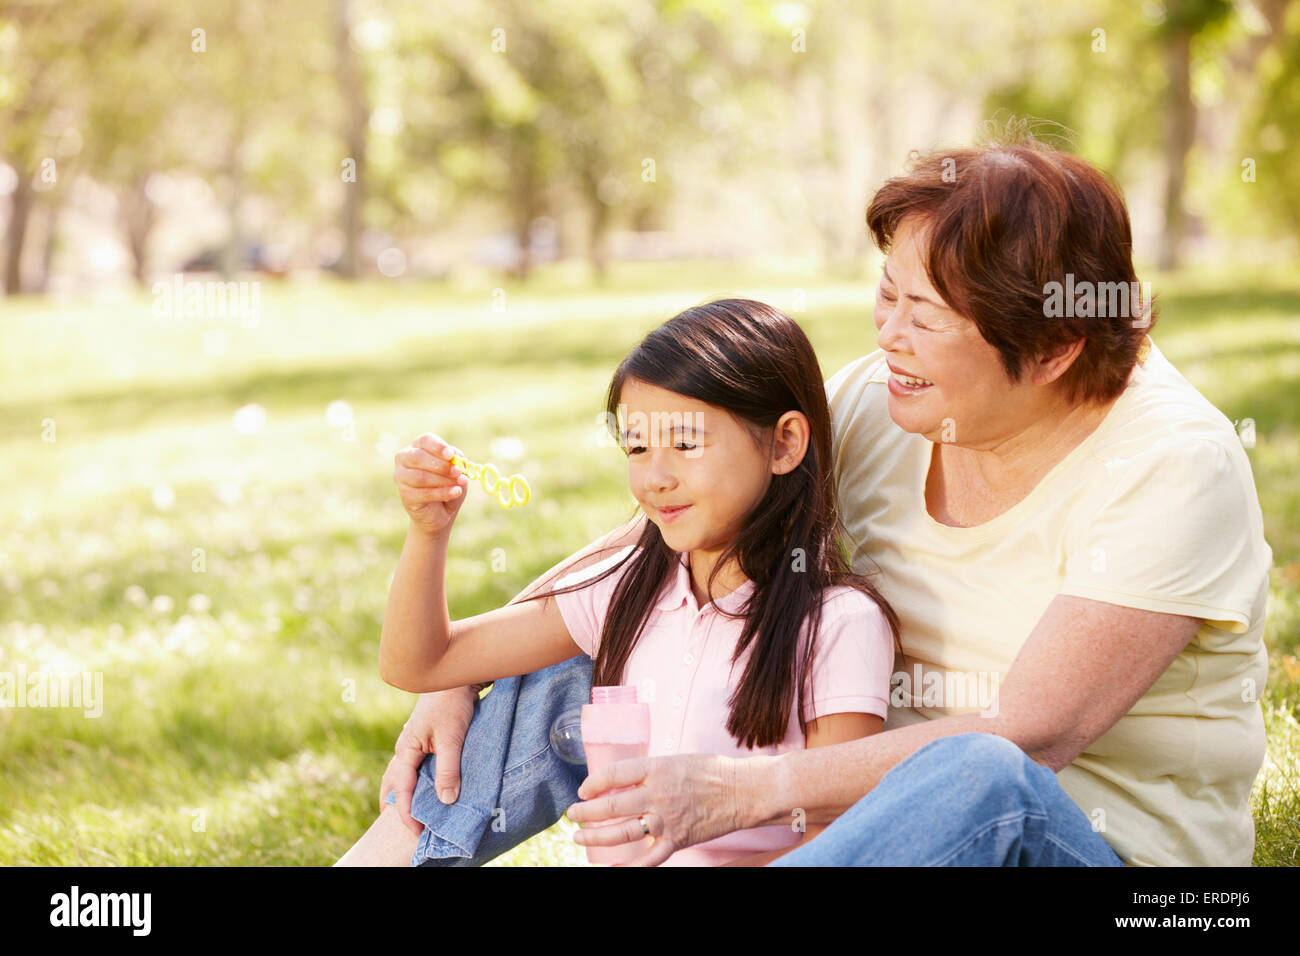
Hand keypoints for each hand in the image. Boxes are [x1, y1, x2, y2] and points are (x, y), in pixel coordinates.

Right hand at [380, 686, 478, 836]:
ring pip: (406, 775)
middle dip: (397, 806)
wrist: (457, 674)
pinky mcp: (428, 739)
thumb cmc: (451, 703)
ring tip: (415, 813)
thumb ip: (448, 769)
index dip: (407, 813)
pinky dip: (421, 781)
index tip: (417, 832)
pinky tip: (431, 787)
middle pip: (395, 784)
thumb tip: (446, 800)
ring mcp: (416, 743)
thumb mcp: (451, 738)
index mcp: (405, 750)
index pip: (402, 789)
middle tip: (403, 828)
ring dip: (410, 794)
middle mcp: (406, 748)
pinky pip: (418, 766)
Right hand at [393, 433, 469, 537]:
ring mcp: (401, 477)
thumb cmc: (447, 484)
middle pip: (418, 457)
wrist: (440, 511)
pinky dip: (442, 493)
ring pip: (420, 477)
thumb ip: (456, 461)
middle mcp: (404, 459)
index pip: (425, 440)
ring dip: (443, 480)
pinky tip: (456, 492)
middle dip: (441, 465)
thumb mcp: (456, 470)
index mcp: (418, 446)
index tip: (450, 455)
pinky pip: (424, 493)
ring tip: (460, 483)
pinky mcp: (405, 495)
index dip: (438, 446)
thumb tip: (456, 456)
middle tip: (458, 472)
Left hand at [565, 753, 747, 865]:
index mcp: (656, 769)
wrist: (742, 791)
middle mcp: (657, 794)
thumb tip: (619, 781)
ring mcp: (667, 819)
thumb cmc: (710, 771)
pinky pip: (648, 859)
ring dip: (596, 837)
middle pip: (611, 806)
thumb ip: (648, 771)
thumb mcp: (674, 760)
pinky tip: (610, 868)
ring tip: (579, 837)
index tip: (583, 789)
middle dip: (586, 812)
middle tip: (573, 815)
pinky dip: (628, 867)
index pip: (613, 774)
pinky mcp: (677, 840)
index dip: (592, 783)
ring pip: (622, 833)